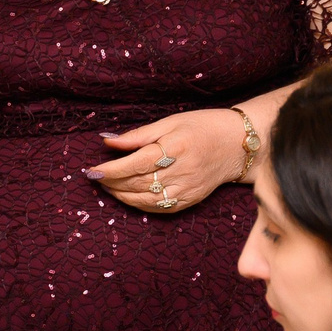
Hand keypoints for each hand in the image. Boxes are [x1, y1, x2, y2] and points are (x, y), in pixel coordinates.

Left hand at [89, 108, 247, 214]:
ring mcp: (189, 188)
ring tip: (107, 187)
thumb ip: (138, 135)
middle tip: (95, 177)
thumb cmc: (202, 127)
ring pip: (148, 199)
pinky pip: (162, 208)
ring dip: (123, 196)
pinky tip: (129, 198)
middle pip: (140, 183)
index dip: (112, 169)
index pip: (137, 163)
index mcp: (177, 147)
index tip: (92, 170)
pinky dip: (141, 205)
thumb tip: (107, 142)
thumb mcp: (170, 122)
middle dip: (113, 182)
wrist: (239, 144)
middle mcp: (183, 170)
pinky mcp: (192, 199)